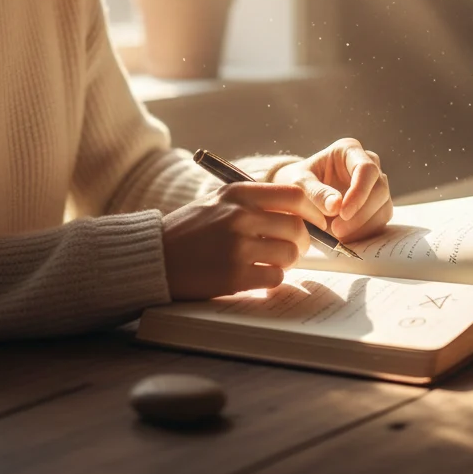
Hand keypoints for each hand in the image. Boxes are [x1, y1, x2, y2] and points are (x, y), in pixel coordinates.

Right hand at [162, 183, 326, 299]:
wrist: (155, 256)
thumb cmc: (190, 229)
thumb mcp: (219, 201)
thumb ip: (255, 201)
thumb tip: (300, 213)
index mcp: (239, 193)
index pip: (294, 195)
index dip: (313, 211)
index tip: (317, 222)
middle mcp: (239, 216)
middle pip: (297, 227)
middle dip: (304, 242)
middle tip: (297, 248)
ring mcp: (236, 246)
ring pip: (289, 255)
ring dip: (286, 262)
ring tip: (271, 262)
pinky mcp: (233, 276)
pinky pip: (274, 278)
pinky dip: (271, 280)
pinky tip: (258, 277)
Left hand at [272, 138, 391, 243]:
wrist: (299, 194)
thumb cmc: (298, 183)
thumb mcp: (299, 184)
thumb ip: (316, 192)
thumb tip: (335, 207)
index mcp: (349, 150)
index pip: (366, 169)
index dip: (359, 192)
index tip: (342, 213)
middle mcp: (368, 163)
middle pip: (379, 188)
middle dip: (360, 214)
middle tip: (337, 231)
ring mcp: (375, 184)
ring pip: (383, 206)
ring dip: (363, 226)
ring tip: (337, 236)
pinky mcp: (377, 204)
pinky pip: (380, 220)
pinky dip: (365, 232)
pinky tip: (346, 237)